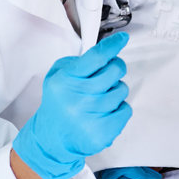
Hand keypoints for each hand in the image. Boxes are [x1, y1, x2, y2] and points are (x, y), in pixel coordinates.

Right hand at [12, 32, 131, 178]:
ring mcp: (91, 117)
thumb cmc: (59, 104)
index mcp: (65, 81)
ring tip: (100, 99)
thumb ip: (78, 62)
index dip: (112, 46)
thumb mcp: (57, 76)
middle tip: (107, 75)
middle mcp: (77, 98)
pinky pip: (126, 110)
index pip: (95, 58)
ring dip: (115, 91)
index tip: (122, 39)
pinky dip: (118, 109)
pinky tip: (104, 113)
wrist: (52, 138)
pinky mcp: (102, 133)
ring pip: (122, 90)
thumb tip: (105, 51)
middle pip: (114, 71)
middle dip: (115, 68)